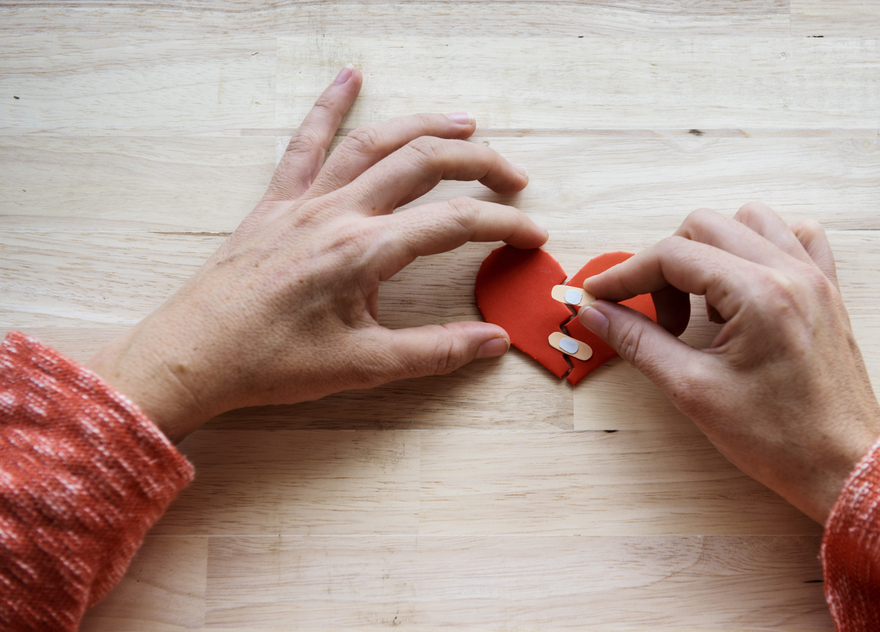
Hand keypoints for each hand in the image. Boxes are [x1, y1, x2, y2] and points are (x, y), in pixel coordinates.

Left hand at [87, 66, 545, 442]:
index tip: (532, 236)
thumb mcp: (361, 367)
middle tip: (515, 177)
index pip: (452, 223)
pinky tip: (350, 76)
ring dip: (425, 126)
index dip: (503, 225)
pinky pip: (306, 141)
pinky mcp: (276, 201)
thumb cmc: (270, 363)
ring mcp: (304, 201)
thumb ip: (434, 351)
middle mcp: (336, 214)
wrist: (193, 356)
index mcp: (361, 253)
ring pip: (374, 142)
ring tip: (466, 123)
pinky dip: (330, 104)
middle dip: (479, 163)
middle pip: (422, 163)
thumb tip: (494, 341)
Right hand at [578, 203, 879, 523]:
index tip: (598, 296)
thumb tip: (594, 312)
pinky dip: (759, 248)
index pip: (672, 255)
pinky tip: (744, 289)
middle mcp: (790, 272)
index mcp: (758, 294)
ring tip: (703, 306)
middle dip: (665, 267)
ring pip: (747, 221)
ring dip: (710, 252)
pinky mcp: (827, 291)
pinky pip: (795, 237)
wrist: (845, 466)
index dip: (624, 274)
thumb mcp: (693, 391)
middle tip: (657, 320)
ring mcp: (814, 277)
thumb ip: (639, 342)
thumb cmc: (777, 440)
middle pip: (704, 228)